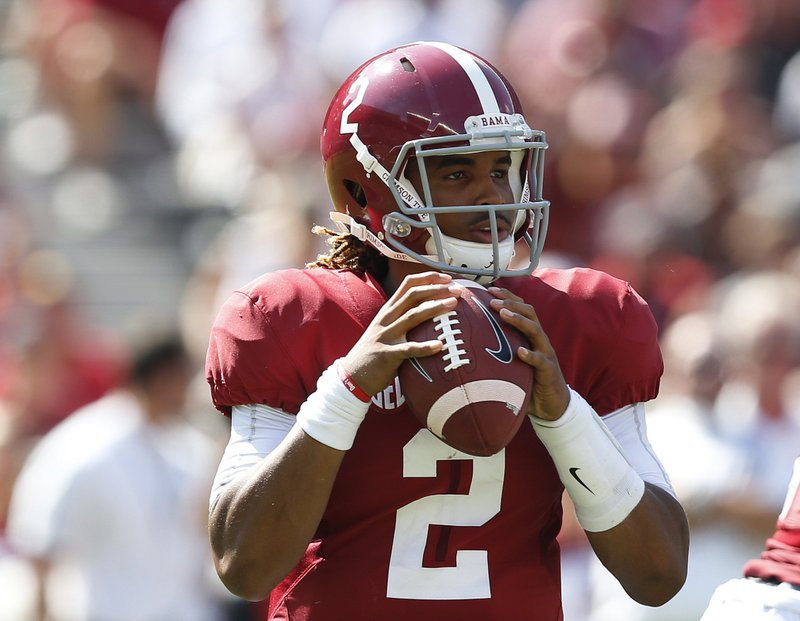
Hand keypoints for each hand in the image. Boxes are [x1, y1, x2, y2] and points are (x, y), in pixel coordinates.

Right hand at [341, 272, 462, 395]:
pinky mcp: (387, 354)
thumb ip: (402, 319)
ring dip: (434, 308)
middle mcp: (386, 319)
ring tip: (453, 304)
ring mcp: (386, 335)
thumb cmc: (374, 353)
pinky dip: (425, 347)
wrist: (352, 375)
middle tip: (458, 290)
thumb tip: (430, 312)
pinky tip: (440, 346)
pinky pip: (409, 349)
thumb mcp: (385, 329)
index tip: (447, 278)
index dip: (428, 278)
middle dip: (436, 289)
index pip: (407, 285)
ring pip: (412, 316)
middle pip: (412, 296)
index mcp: (387, 311)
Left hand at [488, 287, 569, 420]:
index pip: (521, 308)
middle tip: (492, 301)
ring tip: (503, 314)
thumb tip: (468, 342)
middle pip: (529, 312)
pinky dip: (530, 354)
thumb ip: (498, 348)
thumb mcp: (512, 359)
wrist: (551, 402)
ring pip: (535, 330)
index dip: (507, 297)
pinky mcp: (548, 369)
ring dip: (518, 320)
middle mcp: (539, 339)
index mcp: (530, 333)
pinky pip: (540, 360)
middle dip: (511, 303)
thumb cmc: (527, 378)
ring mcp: (545, 352)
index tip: (488, 289)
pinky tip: (520, 352)